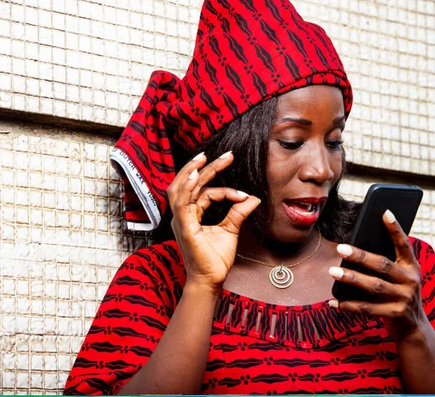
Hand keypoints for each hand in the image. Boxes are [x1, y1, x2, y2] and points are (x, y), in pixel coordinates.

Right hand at [167, 151, 260, 290]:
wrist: (212, 280)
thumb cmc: (216, 259)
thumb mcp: (231, 229)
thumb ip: (239, 211)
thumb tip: (253, 198)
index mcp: (191, 215)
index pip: (204, 193)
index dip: (226, 190)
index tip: (244, 195)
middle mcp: (183, 215)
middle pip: (189, 184)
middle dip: (206, 167)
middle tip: (227, 155)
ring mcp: (181, 220)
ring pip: (181, 188)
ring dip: (192, 171)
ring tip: (205, 158)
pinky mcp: (184, 227)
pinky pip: (181, 202)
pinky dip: (187, 187)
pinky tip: (197, 175)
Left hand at [328, 210, 428, 341]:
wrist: (414, 328)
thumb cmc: (400, 294)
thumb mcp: (402, 276)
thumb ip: (388, 263)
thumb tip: (357, 249)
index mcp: (412, 266)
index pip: (404, 244)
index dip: (395, 228)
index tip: (385, 212)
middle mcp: (410, 280)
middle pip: (382, 265)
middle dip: (361, 256)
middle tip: (341, 248)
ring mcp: (403, 298)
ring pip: (373, 286)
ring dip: (352, 278)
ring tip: (334, 271)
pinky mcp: (395, 314)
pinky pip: (367, 308)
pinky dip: (348, 305)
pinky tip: (334, 301)